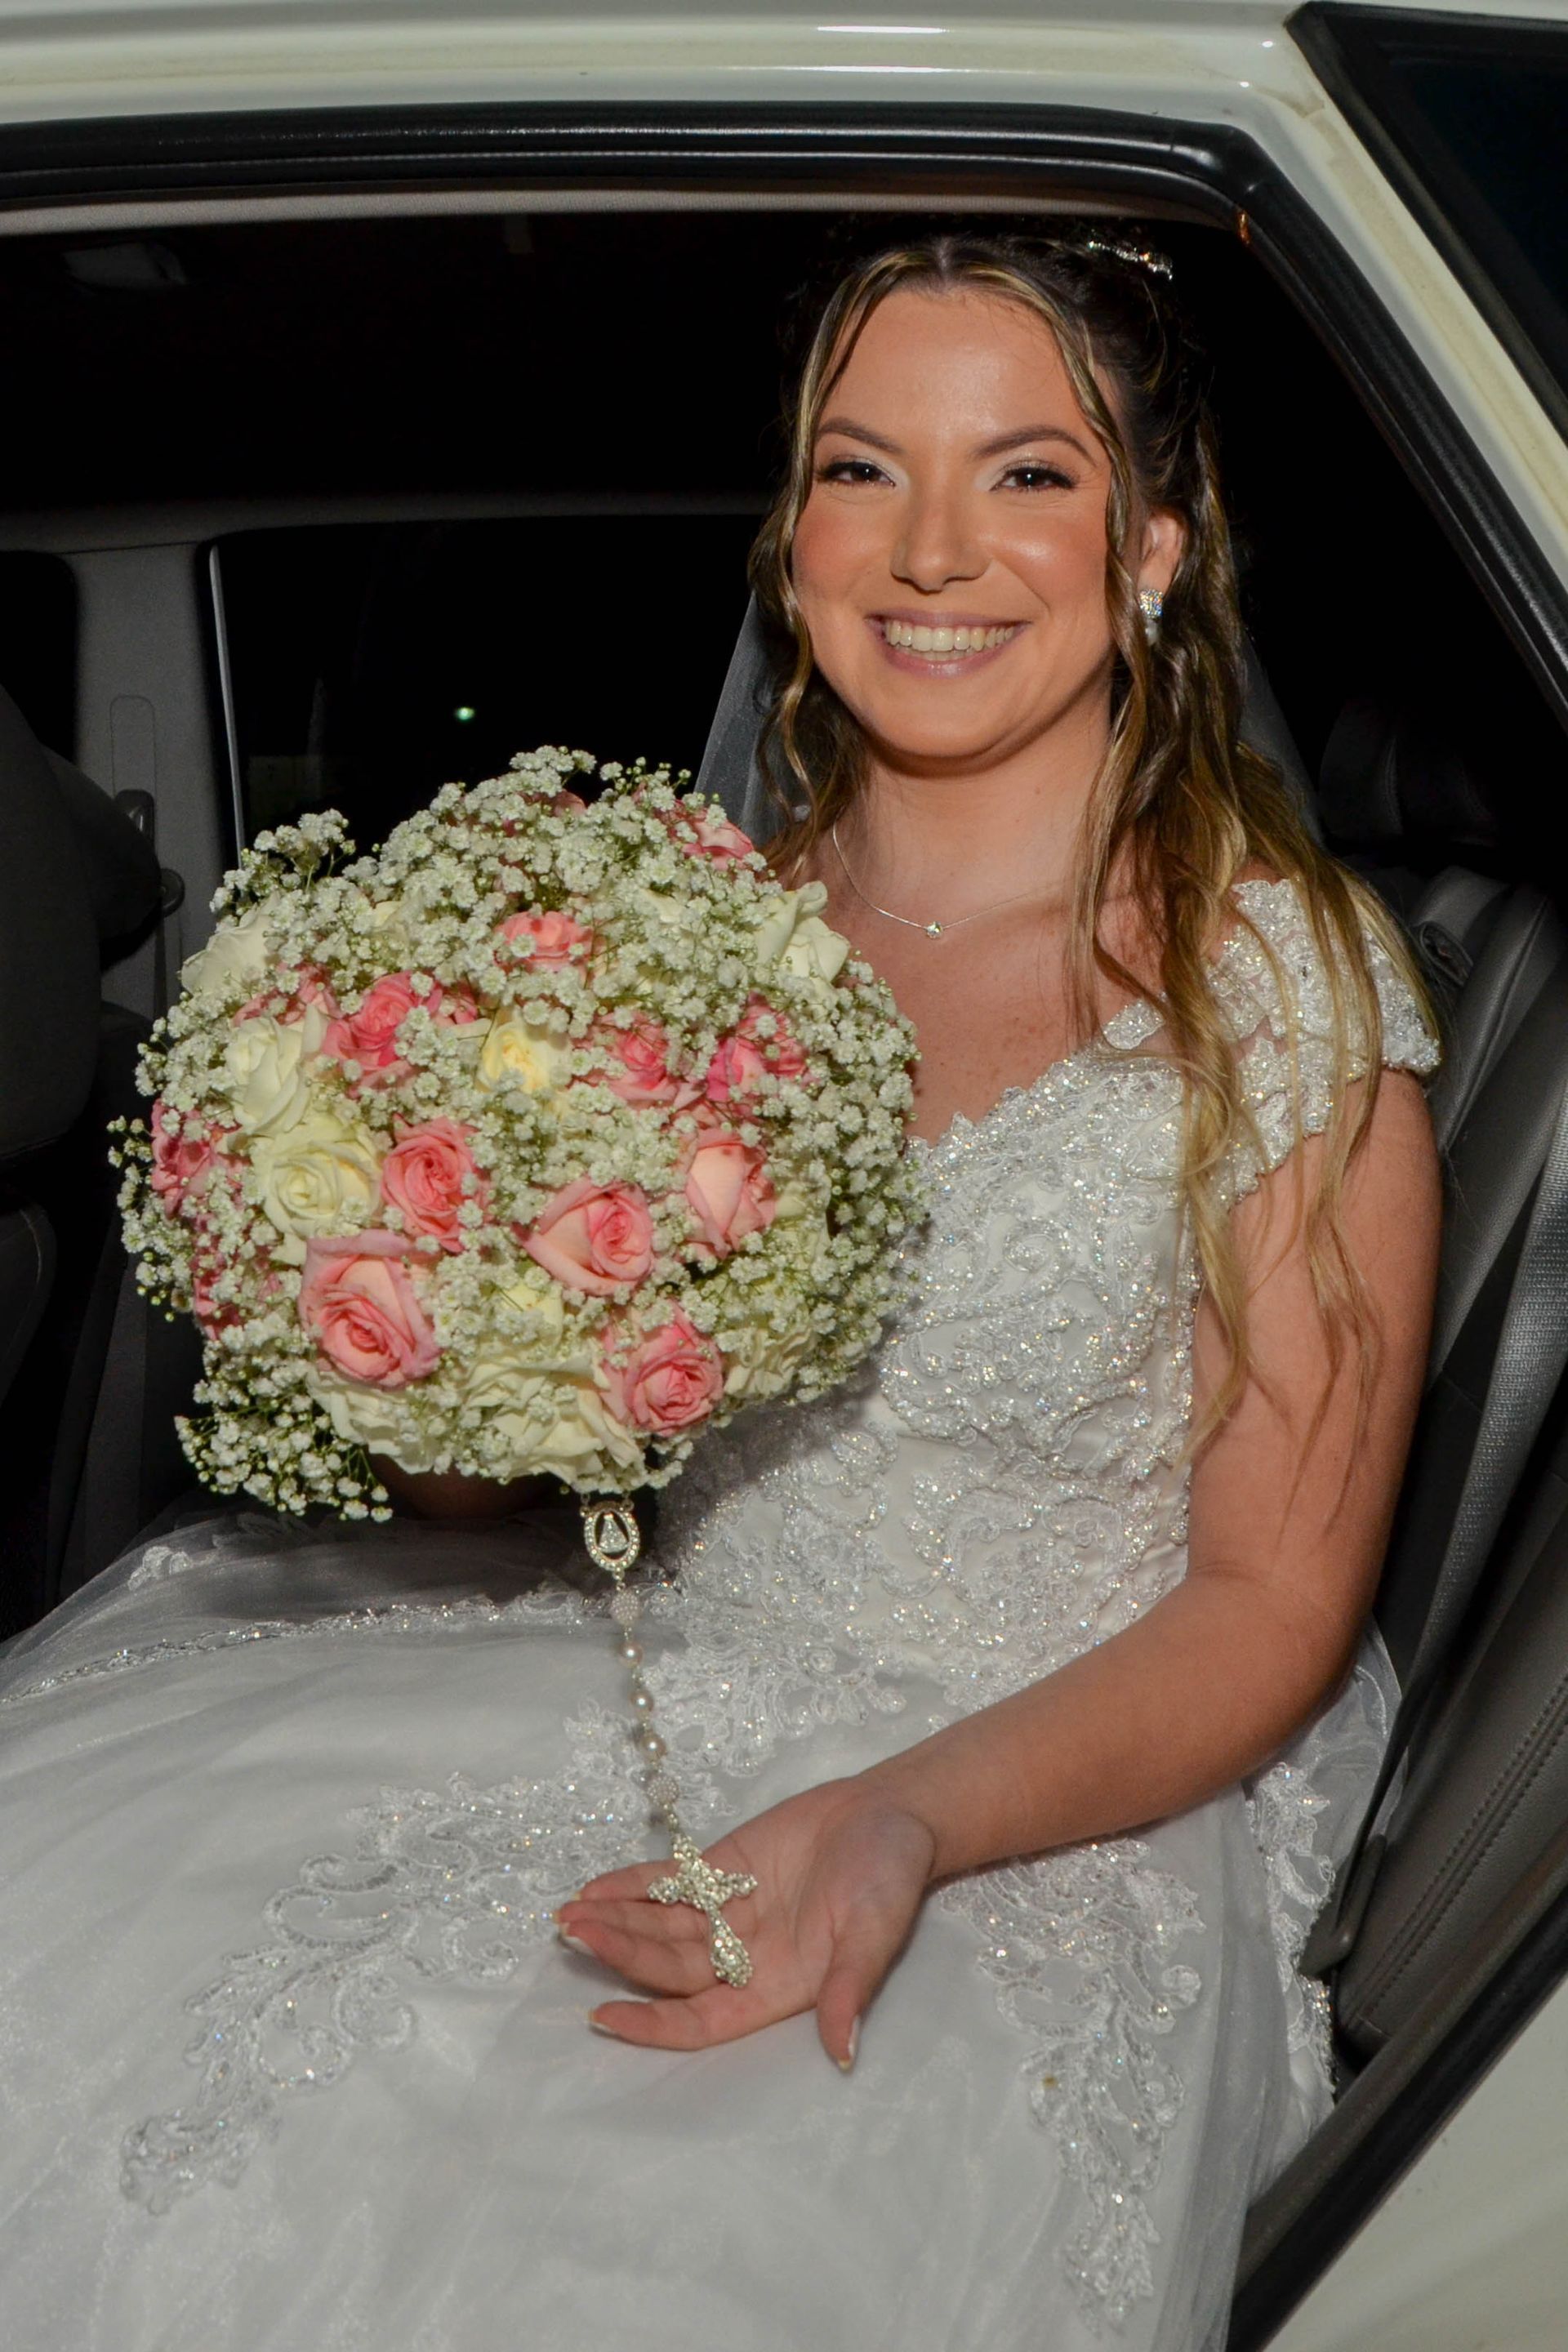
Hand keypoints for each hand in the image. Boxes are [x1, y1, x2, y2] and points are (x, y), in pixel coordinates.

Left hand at [555, 1778, 937, 2067]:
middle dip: (620, 1955)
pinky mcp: (723, 1868)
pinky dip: (632, 1884)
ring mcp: (729, 1912)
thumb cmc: (891, 1880)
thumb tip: (843, 2053)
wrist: (894, 1812)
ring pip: (660, 1926)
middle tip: (574, 1936)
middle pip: (668, 1968)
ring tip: (569, 1915)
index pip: (698, 2020)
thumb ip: (850, 1990)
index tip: (603, 2016)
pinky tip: (595, 1887)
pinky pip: (669, 1883)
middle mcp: (742, 1958)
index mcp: (773, 1989)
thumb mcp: (875, 1936)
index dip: (651, 2024)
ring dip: (616, 1922)